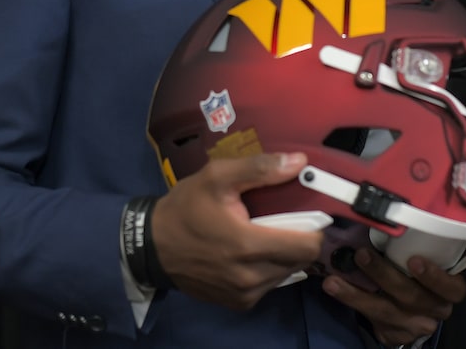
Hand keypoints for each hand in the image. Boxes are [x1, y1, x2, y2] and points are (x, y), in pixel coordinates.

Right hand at [150, 153, 322, 308]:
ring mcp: (244, 294)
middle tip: (285, 220)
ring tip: (266, 234)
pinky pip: (270, 285)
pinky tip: (253, 252)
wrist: (151, 246)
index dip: (314, 228)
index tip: (308, 214)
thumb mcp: (217, 177)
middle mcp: (250, 276)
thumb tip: (299, 162)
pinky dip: (269, 269)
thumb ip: (259, 169)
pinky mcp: (238, 304)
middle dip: (299, 239)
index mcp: (248, 245)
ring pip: (287, 274)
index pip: (308, 246)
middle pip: (301, 260)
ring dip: (284, 255)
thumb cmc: (186, 208)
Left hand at [322, 249, 465, 346]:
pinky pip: (373, 322)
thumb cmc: (417, 268)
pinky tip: (338, 292)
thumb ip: (421, 245)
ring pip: (385, 312)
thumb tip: (398, 214)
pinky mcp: (395, 335)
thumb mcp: (428, 256)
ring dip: (357, 295)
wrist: (409, 305)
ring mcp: (415, 326)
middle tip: (361, 255)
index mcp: (450, 290)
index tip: (414, 261)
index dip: (434, 277)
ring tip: (334, 280)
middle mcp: (436, 311)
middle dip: (383, 275)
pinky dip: (353, 305)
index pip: (452, 287)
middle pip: (411, 297)